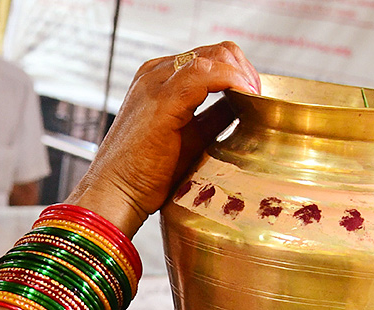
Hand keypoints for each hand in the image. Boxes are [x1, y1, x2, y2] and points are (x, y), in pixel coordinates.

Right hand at [69, 43, 259, 236]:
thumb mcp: (188, 139)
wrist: (114, 195)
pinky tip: (246, 96)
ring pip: (214, 56)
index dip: (238, 72)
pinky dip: (233, 80)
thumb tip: (244, 107)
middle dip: (245, 70)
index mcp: (157, 81)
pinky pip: (207, 73)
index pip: (208, 58)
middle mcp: (155, 75)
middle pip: (215, 51)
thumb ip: (213, 118)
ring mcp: (156, 84)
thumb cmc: (142, 176)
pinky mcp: (162, 101)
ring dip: (243, 74)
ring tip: (255, 97)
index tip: (255, 96)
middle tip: (259, 97)